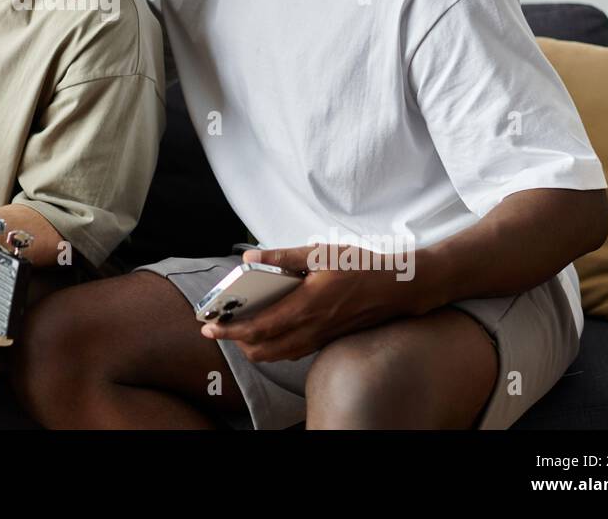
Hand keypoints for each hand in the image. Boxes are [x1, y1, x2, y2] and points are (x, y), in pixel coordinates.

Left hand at [200, 245, 422, 362]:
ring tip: (241, 328)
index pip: (259, 328)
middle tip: (221, 327)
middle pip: (263, 349)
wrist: (398, 288)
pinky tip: (270, 328)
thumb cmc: (360, 268)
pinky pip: (293, 351)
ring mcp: (319, 337)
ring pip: (278, 354)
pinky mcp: (326, 339)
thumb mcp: (321, 254)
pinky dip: (274, 346)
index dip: (230, 331)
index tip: (210, 327)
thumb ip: (283, 257)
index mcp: (306, 307)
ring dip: (255, 346)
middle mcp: (311, 328)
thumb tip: (250, 257)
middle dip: (238, 342)